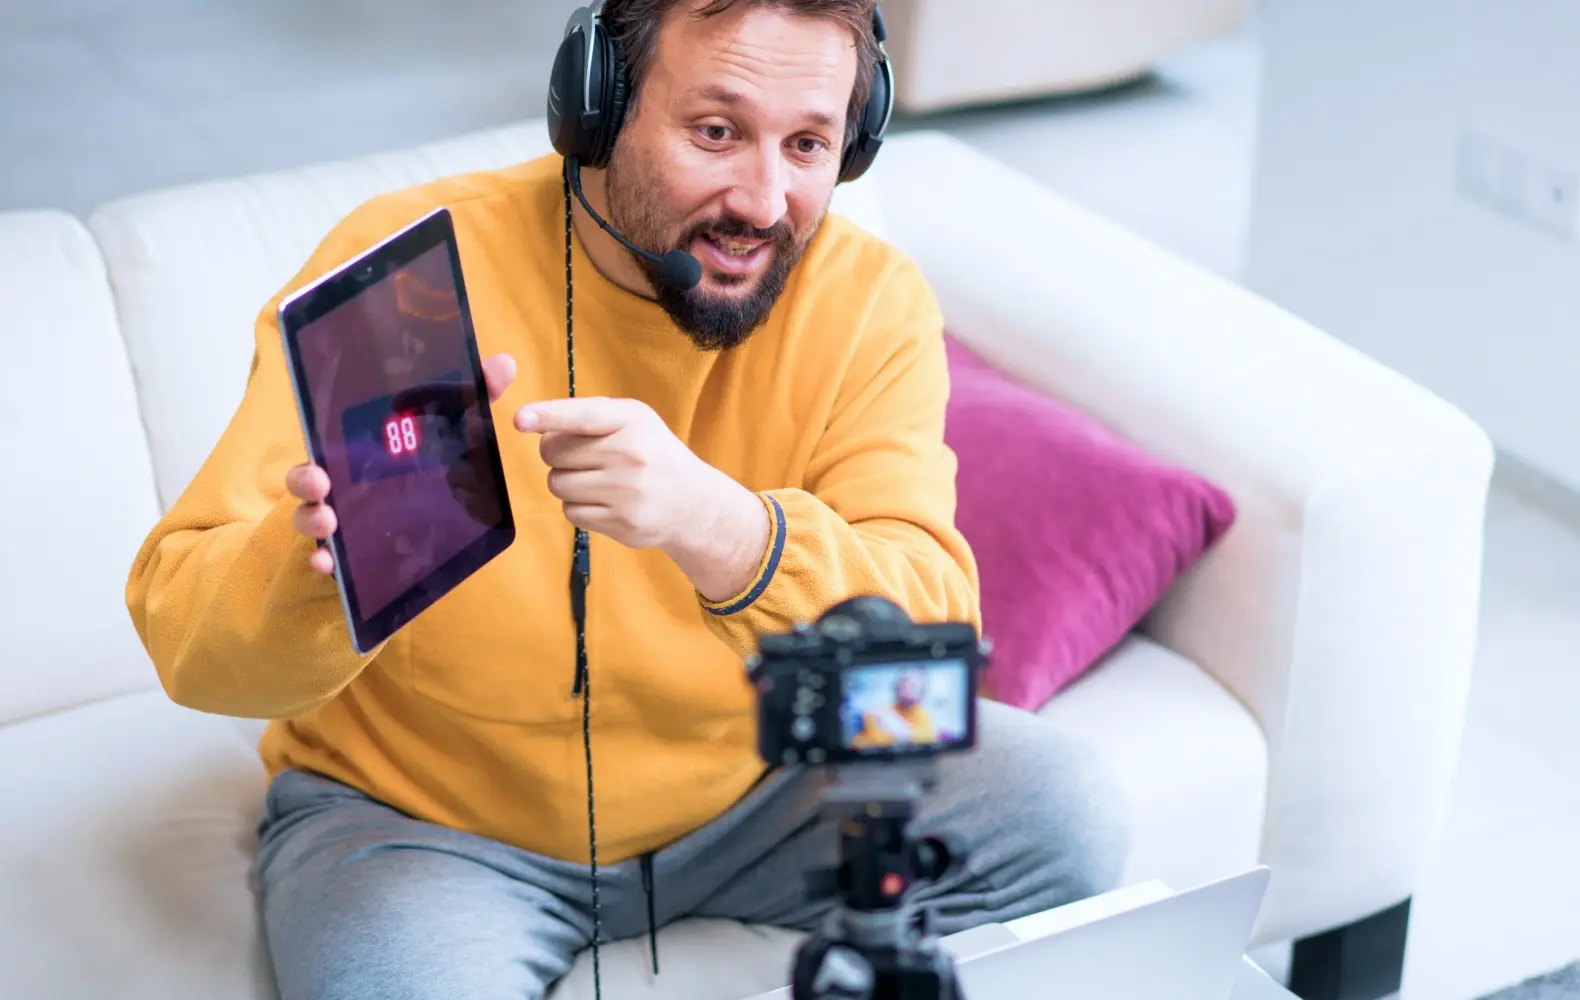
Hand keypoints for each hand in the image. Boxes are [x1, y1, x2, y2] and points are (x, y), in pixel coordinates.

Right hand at [288, 353, 517, 574]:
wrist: (447, 519)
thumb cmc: (436, 463)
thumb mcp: (459, 429)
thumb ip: (476, 397)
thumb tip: (504, 363)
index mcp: (357, 452)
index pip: (326, 442)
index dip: (314, 442)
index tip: (317, 446)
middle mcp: (341, 483)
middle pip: (307, 479)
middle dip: (304, 480)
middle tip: (320, 482)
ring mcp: (343, 519)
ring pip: (310, 518)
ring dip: (311, 520)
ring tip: (328, 523)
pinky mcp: (351, 552)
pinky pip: (329, 558)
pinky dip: (323, 561)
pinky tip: (328, 565)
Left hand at [514, 396, 769, 601]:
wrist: (692, 502)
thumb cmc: (652, 453)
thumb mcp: (633, 421)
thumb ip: (589, 415)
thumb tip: (534, 423)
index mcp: (632, 420)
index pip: (582, 416)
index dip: (548, 416)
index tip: (520, 419)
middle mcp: (630, 454)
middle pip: (554, 453)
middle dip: (558, 455)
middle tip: (584, 457)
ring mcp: (626, 492)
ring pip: (557, 484)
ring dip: (566, 482)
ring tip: (595, 480)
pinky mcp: (621, 523)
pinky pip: (570, 512)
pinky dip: (578, 507)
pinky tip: (603, 501)